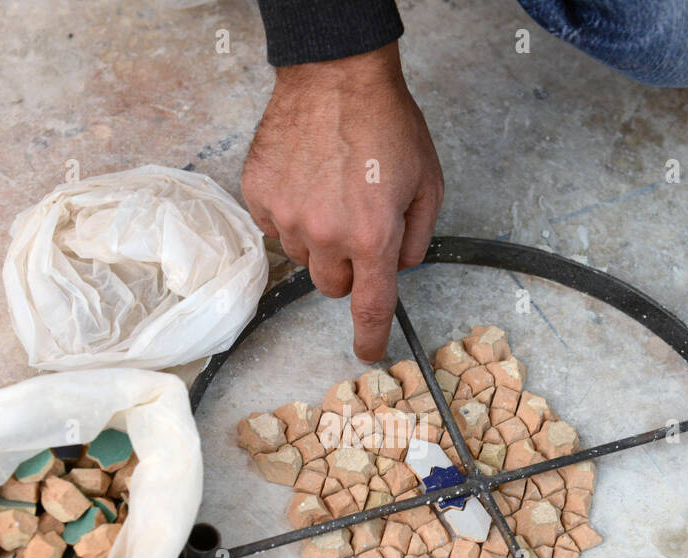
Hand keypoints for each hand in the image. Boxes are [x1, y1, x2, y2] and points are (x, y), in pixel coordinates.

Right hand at [241, 42, 443, 360]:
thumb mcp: (428, 182)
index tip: (368, 351)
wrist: (336, 75)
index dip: (370, 337)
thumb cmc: (386, 122)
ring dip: (319, 238)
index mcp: (373, 235)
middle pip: (332, 285)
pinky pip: (275, 226)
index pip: (371, 307)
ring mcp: (287, 215)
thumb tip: (398, 268)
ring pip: (303, 256)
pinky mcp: (259, 195)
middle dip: (348, 267)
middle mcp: (327, 233)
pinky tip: (307, 179)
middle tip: (358, 225)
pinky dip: (291, 212)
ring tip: (332, 190)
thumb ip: (418, 237)